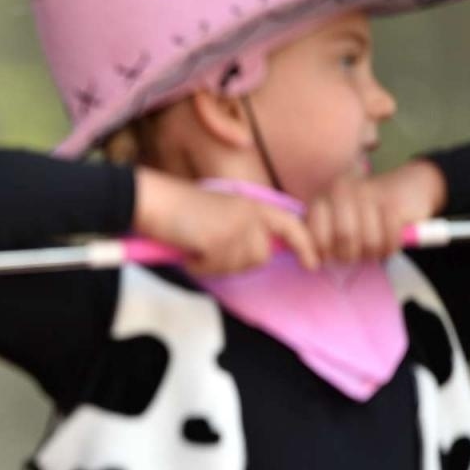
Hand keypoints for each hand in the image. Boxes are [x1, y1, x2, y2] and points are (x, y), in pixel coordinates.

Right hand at [134, 167, 318, 276]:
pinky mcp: (219, 241)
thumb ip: (245, 228)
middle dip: (237, 261)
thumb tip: (259, 253)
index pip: (291, 225)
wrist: (156, 201)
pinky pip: (214, 269)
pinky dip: (199, 266)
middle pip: (260, 256)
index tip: (313, 264)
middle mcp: (250, 214)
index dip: (305, 245)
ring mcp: (236, 228)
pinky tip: (189, 249)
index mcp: (253, 204)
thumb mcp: (223, 211)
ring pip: (238, 266)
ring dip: (216, 264)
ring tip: (197, 244)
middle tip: (210, 248)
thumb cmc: (181, 208)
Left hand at [306, 159, 446, 264]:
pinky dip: (390, 248)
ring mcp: (369, 194)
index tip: (330, 257)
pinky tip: (388, 242)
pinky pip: (390, 240)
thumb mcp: (334, 222)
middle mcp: (343, 191)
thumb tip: (310, 263)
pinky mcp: (394, 203)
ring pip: (369, 242)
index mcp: (323, 198)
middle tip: (355, 254)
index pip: (316, 234)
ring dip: (372, 253)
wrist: (405, 186)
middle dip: (350, 254)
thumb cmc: (362, 214)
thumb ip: (318, 239)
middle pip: (344, 238)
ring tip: (372, 248)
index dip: (323, 252)